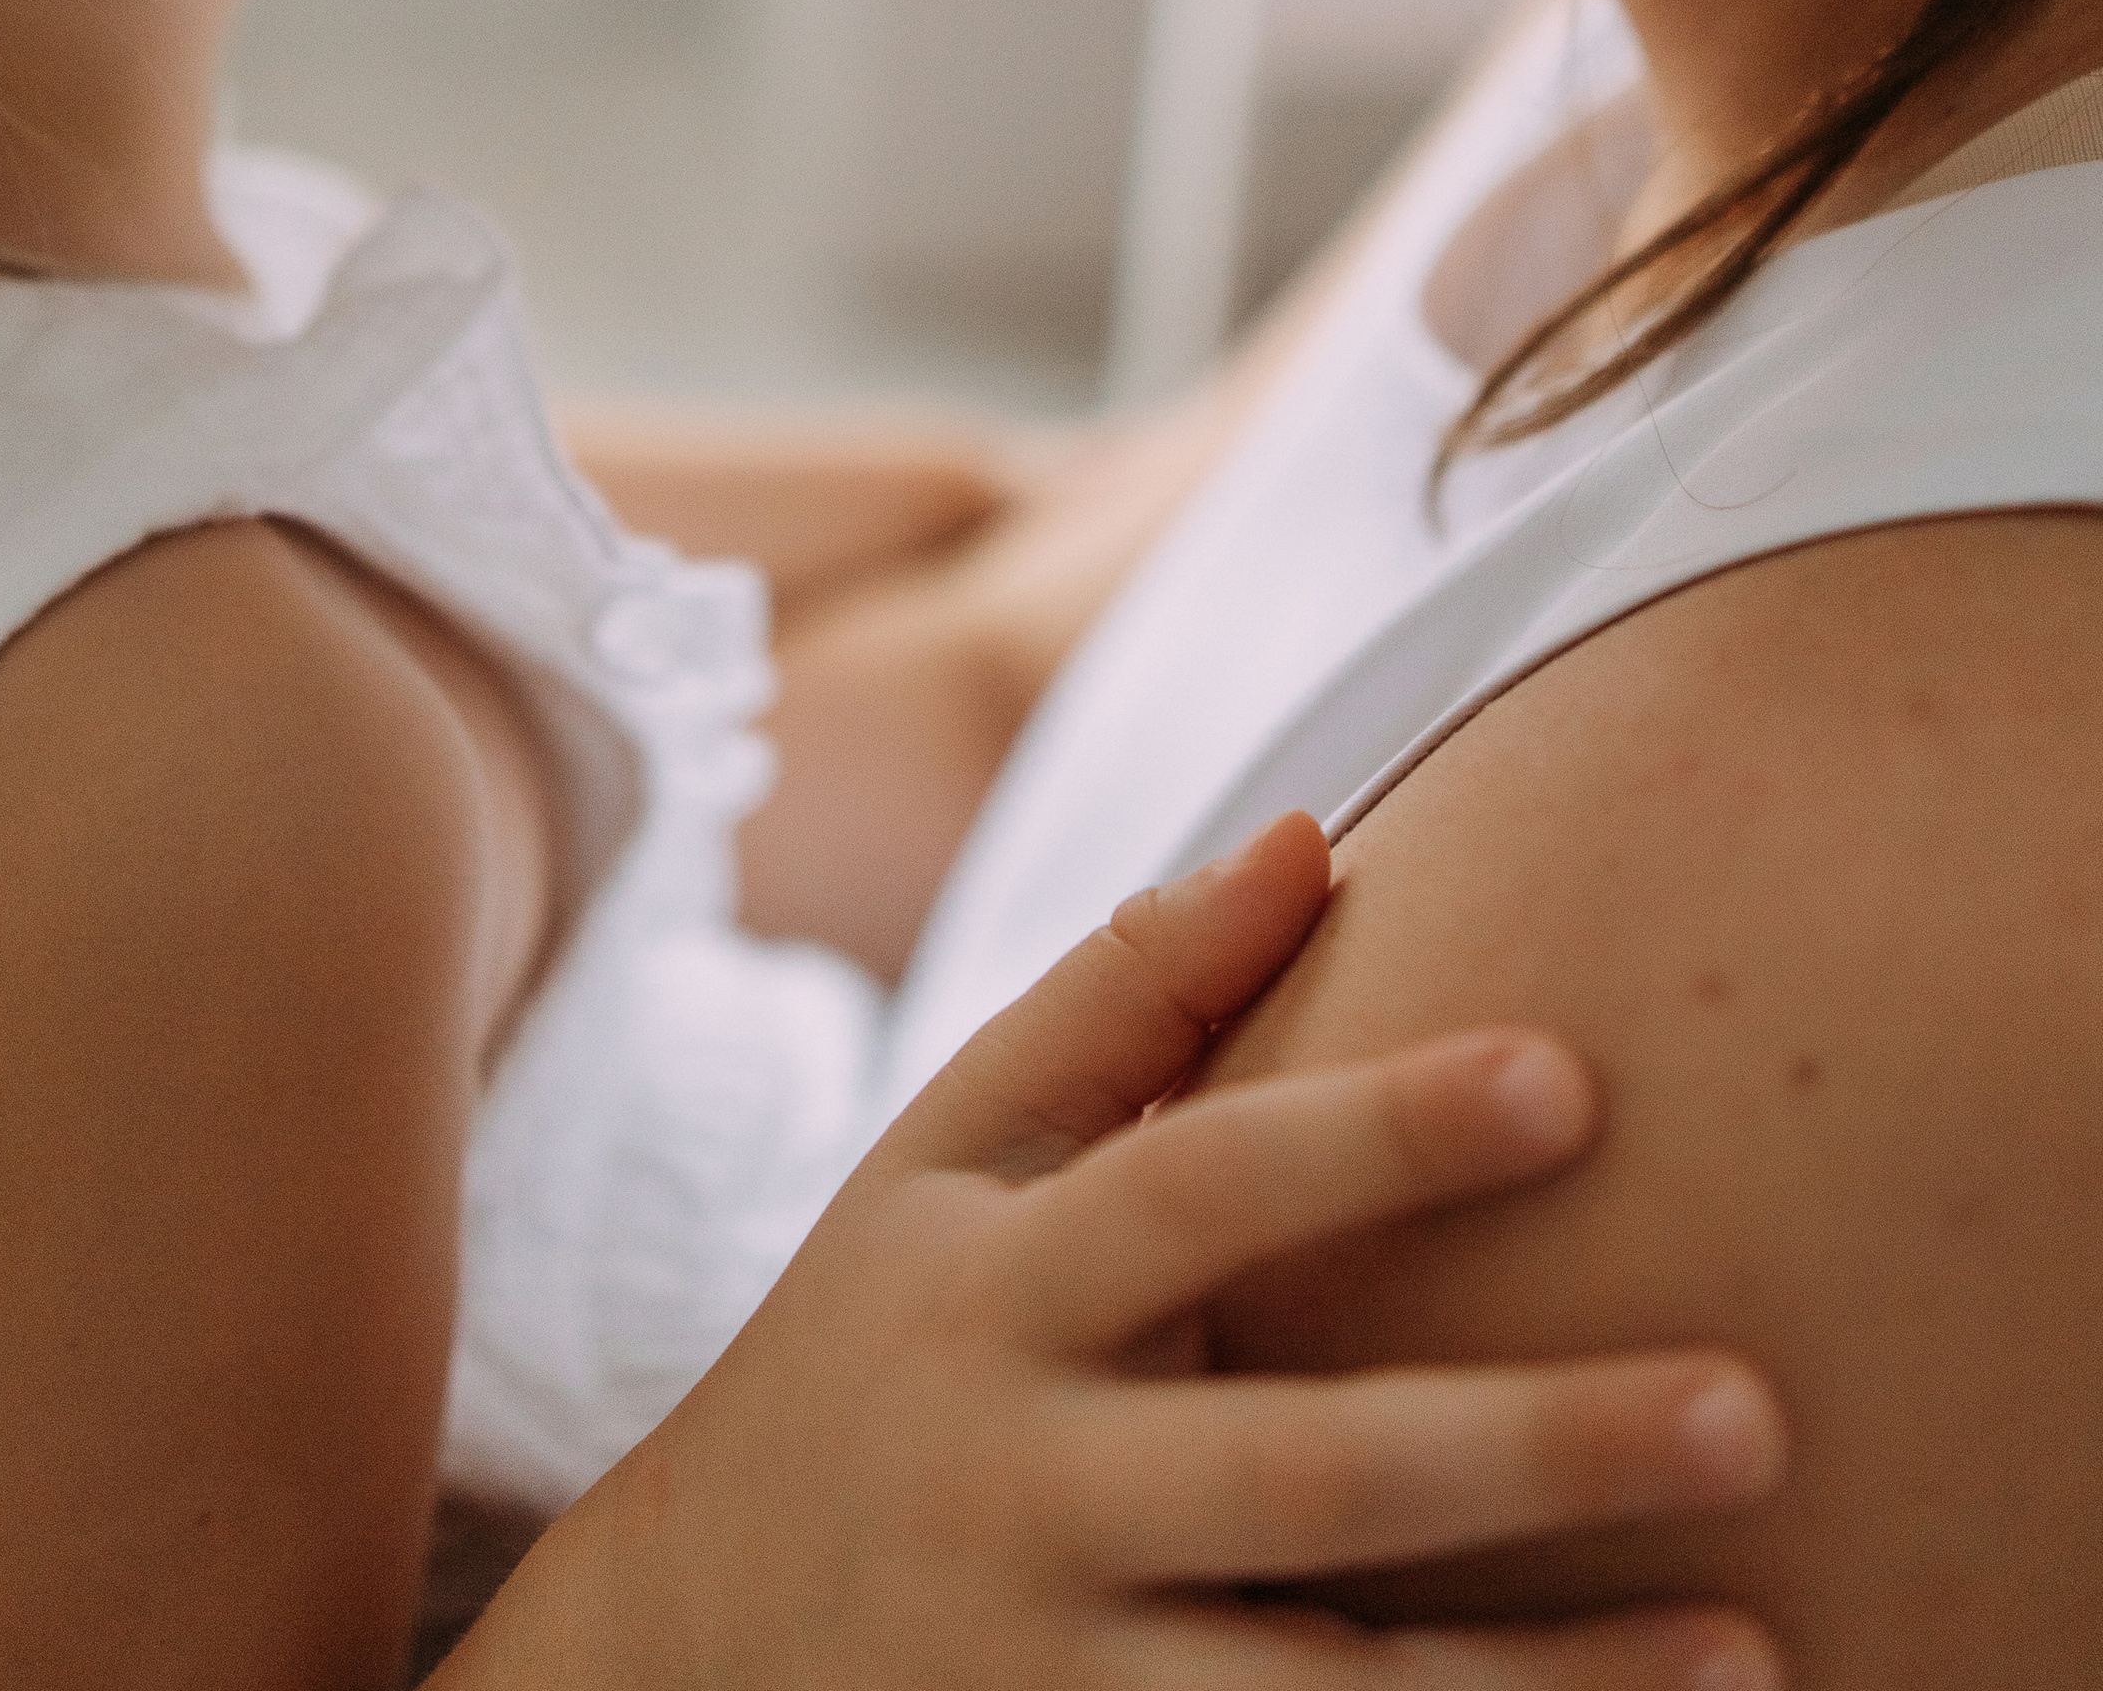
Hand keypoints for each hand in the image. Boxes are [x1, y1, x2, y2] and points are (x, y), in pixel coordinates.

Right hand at [453, 817, 1784, 1688]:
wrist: (682, 1651)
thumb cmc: (875, 1345)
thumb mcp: (945, 1156)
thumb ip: (1125, 996)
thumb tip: (1317, 832)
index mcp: (993, 1289)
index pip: (1200, 1188)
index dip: (1377, 1130)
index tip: (1572, 1070)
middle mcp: (1023, 1486)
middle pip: (1298, 1468)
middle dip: (1527, 1445)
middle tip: (1755, 1410)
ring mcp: (1048, 1678)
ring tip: (1756, 1649)